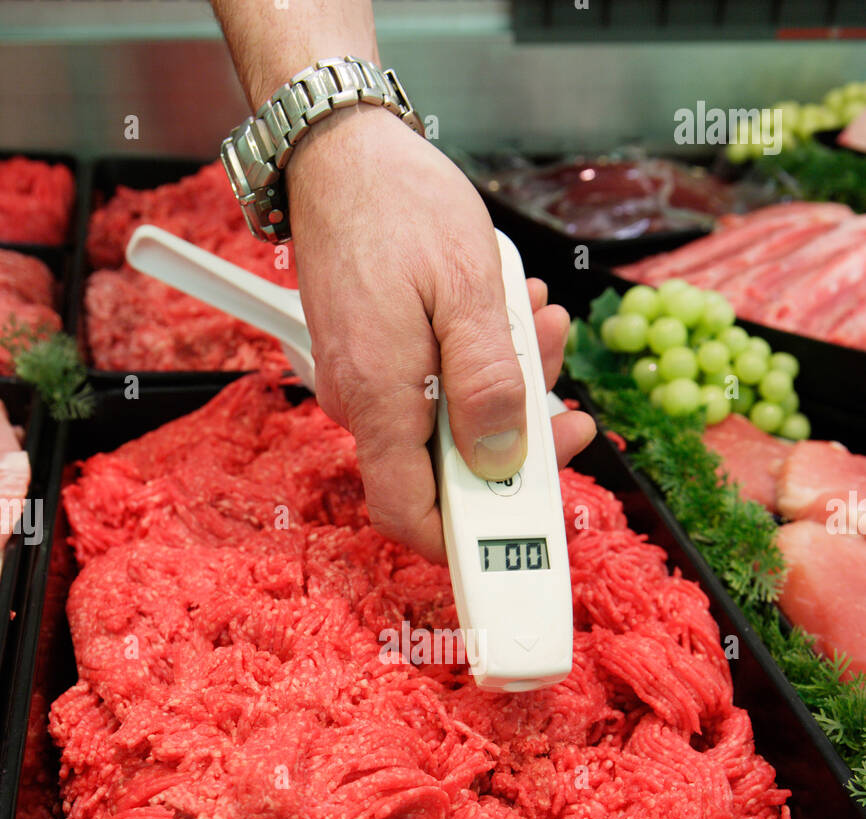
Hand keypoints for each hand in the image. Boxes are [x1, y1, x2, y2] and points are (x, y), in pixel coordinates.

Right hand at [288, 105, 595, 560]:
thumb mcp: (470, 289)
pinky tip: (503, 319)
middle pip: (445, 472)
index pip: (411, 514)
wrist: (342, 151)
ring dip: (504, 390)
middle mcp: (362, 405)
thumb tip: (502, 460)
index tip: (524, 539)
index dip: (467, 542)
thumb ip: (489, 383)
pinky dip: (476, 366)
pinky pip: (432, 390)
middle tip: (562, 390)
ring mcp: (366, 385)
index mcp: (379, 399)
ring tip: (534, 325)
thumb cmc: (400, 204)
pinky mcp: (375, 362)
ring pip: (446, 426)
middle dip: (515, 440)